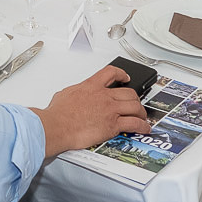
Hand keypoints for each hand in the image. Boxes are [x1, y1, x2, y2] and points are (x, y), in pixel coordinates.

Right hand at [33, 65, 151, 157]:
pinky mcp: (112, 125)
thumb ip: (75, 92)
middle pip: (129, 92)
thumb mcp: (65, 94)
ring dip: (141, 112)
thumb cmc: (58, 114)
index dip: (121, 74)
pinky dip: (142, 126)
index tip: (125, 77)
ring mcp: (110, 110)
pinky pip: (134, 123)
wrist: (57, 126)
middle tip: (135, 103)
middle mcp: (104, 96)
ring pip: (135, 106)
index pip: (111, 73)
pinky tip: (144, 128)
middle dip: (135, 98)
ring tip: (143, 116)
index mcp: (91, 86)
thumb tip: (74, 95)